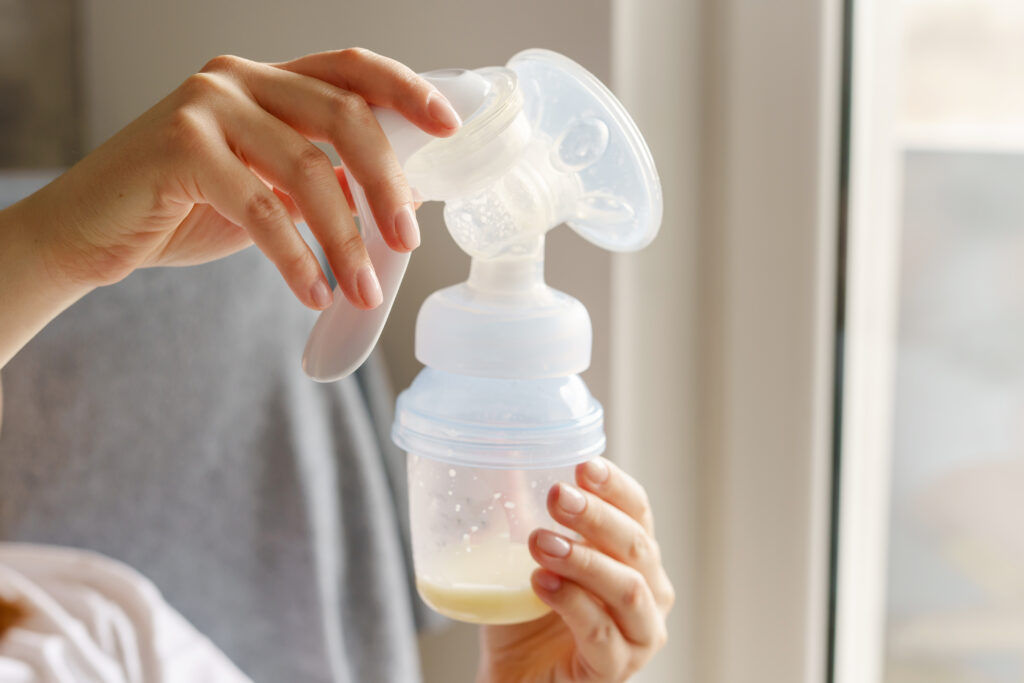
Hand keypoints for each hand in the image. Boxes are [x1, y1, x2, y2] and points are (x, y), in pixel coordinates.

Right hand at [16, 48, 459, 310]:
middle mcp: (240, 79)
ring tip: (365, 291)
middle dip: (385, 183)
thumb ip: (324, 180)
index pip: (351, 69)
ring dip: (346, 239)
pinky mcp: (179, 148)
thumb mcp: (269, 187)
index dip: (406, 90)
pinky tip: (314, 293)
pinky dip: (296, 258)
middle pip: (342, 116)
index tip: (451, 126)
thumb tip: (404, 199)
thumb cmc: (187, 208)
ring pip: (305, 168)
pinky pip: (261, 208)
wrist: (93, 230)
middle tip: (408, 240)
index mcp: (269, 81)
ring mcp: (206, 106)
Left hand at [477, 458, 674, 682]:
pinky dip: (572, 604)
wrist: (516, 679)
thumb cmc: (526, 618)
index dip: (615, 486)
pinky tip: (541, 583)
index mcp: (633, 556)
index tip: (584, 464)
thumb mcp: (521, 555)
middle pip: (636, 545)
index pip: (637, 510)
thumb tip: (502, 456)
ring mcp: (639, 634)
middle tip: (557, 497)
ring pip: (627, 589)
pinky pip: (602, 634)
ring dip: (584, 560)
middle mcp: (649, 591)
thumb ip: (518, 510)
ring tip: (540, 542)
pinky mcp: (616, 669)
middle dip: (597, 516)